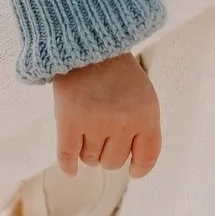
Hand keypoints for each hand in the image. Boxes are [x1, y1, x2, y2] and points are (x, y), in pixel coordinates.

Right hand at [53, 53, 161, 179]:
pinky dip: (68, 166)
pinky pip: (68, 157)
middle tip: (102, 133)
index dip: (139, 168)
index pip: (146, 157)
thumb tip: (135, 167)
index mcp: (146, 115)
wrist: (87, 45)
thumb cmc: (118, 73)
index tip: (133, 170)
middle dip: (108, 152)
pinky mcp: (68, 121)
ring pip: (90, 159)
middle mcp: (122, 122)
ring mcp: (94, 123)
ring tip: (86, 129)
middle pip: (114, 161)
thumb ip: (144, 128)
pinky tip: (70, 169)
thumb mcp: (144, 95)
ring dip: (88, 150)